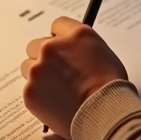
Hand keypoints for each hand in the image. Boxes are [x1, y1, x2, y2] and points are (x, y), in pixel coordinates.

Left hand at [21, 17, 127, 138]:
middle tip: (57, 73)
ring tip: (58, 92)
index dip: (60, 38)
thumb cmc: (111, 88)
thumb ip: (82, 47)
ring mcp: (38, 69)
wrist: (105, 114)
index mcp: (75, 35)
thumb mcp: (104, 54)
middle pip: (36, 44)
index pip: (58, 25)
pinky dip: (39, 96)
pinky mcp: (30, 91)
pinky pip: (29, 89)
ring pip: (28, 67)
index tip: (61, 48)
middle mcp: (52, 47)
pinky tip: (56, 104)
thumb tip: (71, 51)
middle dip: (44, 57)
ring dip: (39, 76)